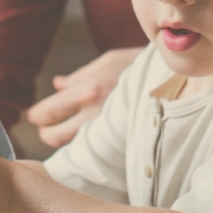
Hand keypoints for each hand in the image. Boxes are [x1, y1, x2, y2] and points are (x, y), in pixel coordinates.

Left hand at [25, 46, 142, 147]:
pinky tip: (89, 139)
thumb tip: (58, 85)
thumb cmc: (141, 65)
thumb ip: (81, 75)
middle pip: (55, 137)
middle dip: (46, 133)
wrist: (177, 81)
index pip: (49, 112)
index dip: (37, 116)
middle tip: (47, 127)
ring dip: (65, 142)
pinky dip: (87, 148)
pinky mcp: (122, 143)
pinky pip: (96, 152)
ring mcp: (110, 131)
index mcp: (89, 90)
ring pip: (74, 149)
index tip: (35, 116)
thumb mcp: (109, 61)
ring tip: (66, 133)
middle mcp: (96, 114)